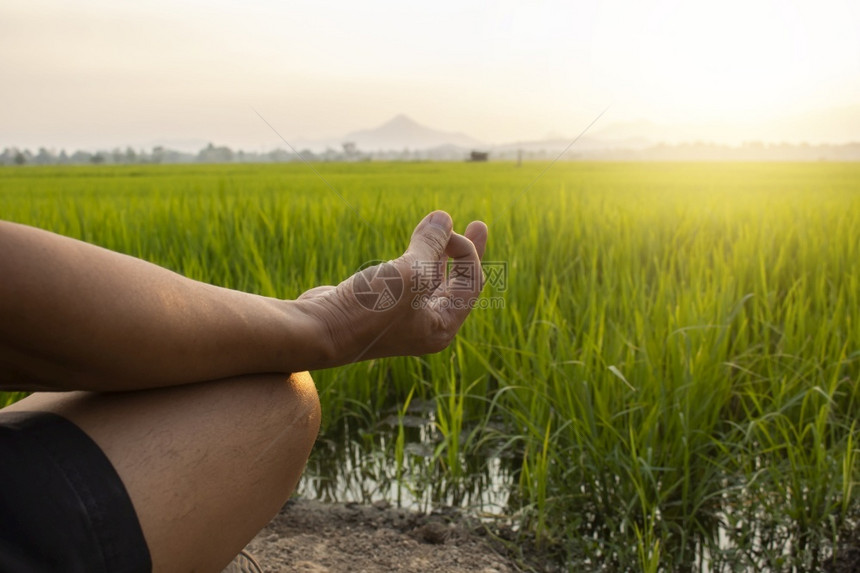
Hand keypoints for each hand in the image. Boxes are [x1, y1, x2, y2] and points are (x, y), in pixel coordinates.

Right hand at [295, 211, 487, 365]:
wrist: (316, 328)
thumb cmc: (369, 307)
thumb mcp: (410, 273)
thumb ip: (431, 244)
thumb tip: (443, 218)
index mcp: (440, 327)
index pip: (471, 284)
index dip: (467, 251)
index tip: (445, 229)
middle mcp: (425, 325)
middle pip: (457, 283)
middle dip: (466, 253)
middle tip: (479, 224)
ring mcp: (401, 316)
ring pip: (429, 278)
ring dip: (437, 251)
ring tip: (441, 225)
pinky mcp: (379, 304)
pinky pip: (406, 278)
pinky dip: (413, 258)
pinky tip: (413, 245)